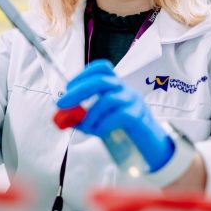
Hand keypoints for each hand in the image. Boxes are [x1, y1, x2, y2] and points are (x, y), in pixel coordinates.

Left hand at [56, 59, 173, 171]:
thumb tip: (62, 116)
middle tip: (62, 104)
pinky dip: (103, 124)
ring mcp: (133, 101)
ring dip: (90, 114)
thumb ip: (82, 116)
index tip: (68, 87)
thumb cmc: (121, 128)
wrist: (148, 143)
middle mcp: (125, 89)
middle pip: (102, 81)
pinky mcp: (139, 116)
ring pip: (109, 99)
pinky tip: (99, 131)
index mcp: (115, 85)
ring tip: (85, 126)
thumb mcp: (99, 119)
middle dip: (78, 91)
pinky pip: (119, 116)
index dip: (83, 74)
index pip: (102, 68)